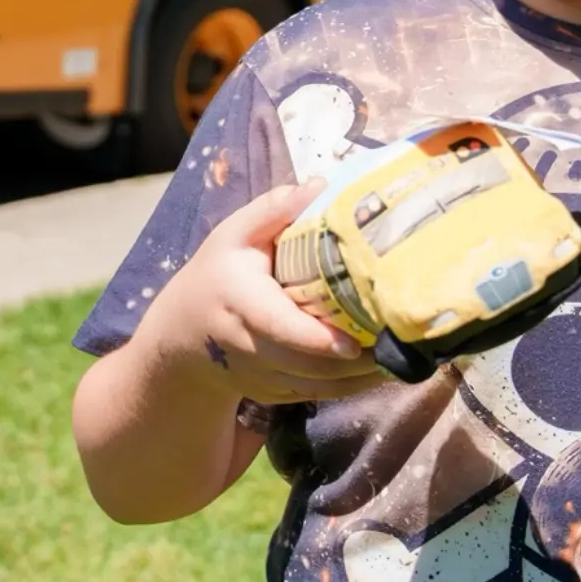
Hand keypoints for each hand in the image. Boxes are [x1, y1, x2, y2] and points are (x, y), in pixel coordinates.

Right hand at [146, 180, 384, 405]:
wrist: (182, 336)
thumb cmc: (217, 275)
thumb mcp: (233, 235)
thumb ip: (273, 210)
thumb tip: (321, 185)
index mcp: (239, 300)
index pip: (277, 325)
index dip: (315, 338)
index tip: (353, 343)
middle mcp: (248, 346)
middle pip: (306, 364)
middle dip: (354, 362)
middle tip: (398, 343)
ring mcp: (260, 376)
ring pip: (316, 387)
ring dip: (360, 378)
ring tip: (398, 356)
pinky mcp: (273, 393)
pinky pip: (316, 396)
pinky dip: (350, 387)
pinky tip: (379, 370)